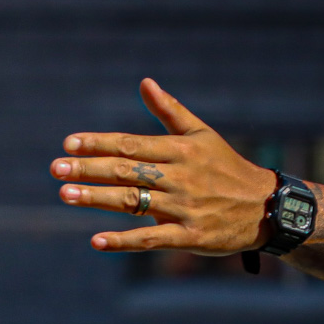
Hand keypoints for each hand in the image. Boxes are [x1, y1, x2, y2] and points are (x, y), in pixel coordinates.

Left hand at [53, 79, 277, 253]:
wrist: (268, 208)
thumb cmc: (226, 168)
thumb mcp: (202, 135)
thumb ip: (169, 111)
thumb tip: (144, 82)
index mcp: (181, 150)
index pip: (132, 144)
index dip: (99, 143)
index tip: (69, 144)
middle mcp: (181, 177)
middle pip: (127, 171)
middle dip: (89, 169)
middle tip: (56, 169)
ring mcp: (185, 207)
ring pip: (134, 202)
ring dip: (97, 199)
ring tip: (64, 194)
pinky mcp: (190, 236)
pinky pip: (151, 239)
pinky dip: (123, 241)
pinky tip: (97, 241)